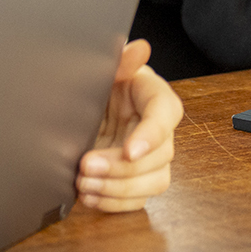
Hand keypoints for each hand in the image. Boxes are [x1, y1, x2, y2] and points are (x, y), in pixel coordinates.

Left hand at [77, 39, 181, 211]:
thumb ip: (123, 60)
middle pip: (160, 158)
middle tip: (88, 166)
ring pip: (152, 183)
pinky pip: (135, 199)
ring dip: (118, 189)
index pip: (165, 118)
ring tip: (84, 185)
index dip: (150, 137)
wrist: (89, 98)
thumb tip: (139, 48)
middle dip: (123, 168)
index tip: (129, 150)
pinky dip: (113, 203)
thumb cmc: (104, 80)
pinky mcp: (134, 178)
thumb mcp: (109, 66)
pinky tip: (89, 197)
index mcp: (157, 100)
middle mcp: (158, 132)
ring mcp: (148, 158)